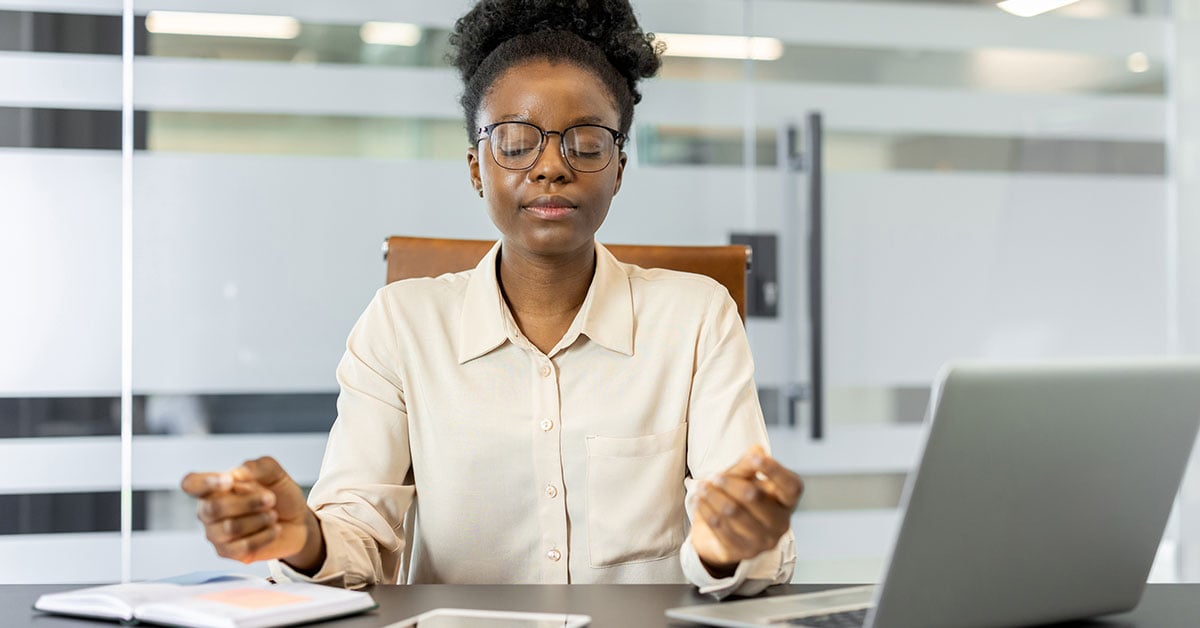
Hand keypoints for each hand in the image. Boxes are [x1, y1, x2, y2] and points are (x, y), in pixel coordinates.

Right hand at [181, 456, 322, 568]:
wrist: (297, 520)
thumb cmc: (279, 493)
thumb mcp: (274, 473)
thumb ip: (257, 467)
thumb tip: (237, 473)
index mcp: (214, 487)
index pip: (191, 483)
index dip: (205, 482)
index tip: (230, 481)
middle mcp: (208, 510)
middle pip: (213, 508)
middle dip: (247, 502)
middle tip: (270, 498)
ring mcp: (216, 533)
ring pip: (229, 528)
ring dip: (258, 519)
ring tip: (273, 515)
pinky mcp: (228, 552)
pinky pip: (242, 547)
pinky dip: (264, 536)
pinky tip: (274, 529)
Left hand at [690, 445, 803, 574]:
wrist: (724, 531)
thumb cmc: (740, 498)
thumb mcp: (745, 477)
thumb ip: (750, 464)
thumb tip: (756, 451)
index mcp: (787, 501)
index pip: (790, 486)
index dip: (774, 470)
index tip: (755, 457)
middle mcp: (781, 523)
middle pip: (754, 496)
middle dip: (729, 483)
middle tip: (714, 476)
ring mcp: (764, 541)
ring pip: (733, 512)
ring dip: (713, 496)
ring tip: (701, 487)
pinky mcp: (743, 552)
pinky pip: (720, 527)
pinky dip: (707, 511)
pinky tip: (699, 502)